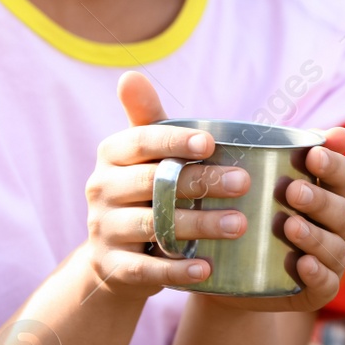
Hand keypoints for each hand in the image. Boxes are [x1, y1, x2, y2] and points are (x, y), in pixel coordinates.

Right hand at [82, 72, 248, 300]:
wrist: (116, 256)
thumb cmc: (146, 191)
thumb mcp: (145, 155)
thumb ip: (149, 119)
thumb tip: (130, 74)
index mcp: (112, 156)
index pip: (140, 141)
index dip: (173, 141)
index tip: (210, 143)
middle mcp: (101, 189)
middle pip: (152, 184)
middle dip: (200, 183)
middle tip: (244, 184)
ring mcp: (104, 229)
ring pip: (153, 226)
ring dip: (198, 225)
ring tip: (240, 225)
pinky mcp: (112, 267)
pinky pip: (145, 270)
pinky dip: (177, 271)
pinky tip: (208, 269)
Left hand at [220, 119, 344, 313]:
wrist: (227, 272)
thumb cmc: (252, 215)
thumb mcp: (260, 183)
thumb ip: (283, 152)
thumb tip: (325, 129)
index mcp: (329, 195)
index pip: (343, 175)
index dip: (333, 165)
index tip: (312, 154)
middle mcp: (337, 228)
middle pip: (342, 211)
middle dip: (319, 200)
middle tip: (291, 191)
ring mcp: (330, 260)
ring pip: (335, 247)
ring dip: (314, 236)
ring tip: (290, 226)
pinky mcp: (316, 291)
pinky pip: (326, 284)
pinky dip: (318, 274)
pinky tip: (303, 264)